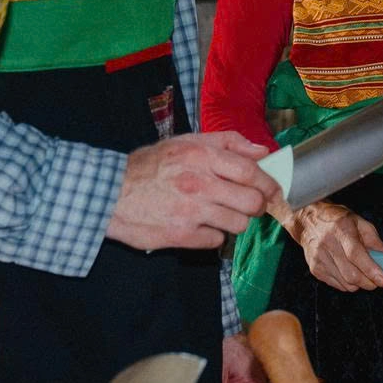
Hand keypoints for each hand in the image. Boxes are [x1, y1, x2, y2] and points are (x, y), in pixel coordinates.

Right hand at [108, 133, 277, 251]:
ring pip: (238, 224)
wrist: (110, 194)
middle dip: (257, 206)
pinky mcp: (182, 235)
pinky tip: (200, 225)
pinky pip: (216, 240)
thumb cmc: (150, 166)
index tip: (272, 189)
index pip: (251, 173)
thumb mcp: (186, 142)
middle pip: (252, 202)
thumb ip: (228, 143)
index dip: (268, 184)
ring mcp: (191, 212)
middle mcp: (199, 184)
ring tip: (220, 213)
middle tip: (251, 205)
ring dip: (234, 220)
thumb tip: (263, 151)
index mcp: (202, 157)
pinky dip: (212, 235)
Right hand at [293, 202, 382, 291]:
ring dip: (360, 284)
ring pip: (345, 283)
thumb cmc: (337, 220)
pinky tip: (350, 273)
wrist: (309, 222)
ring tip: (363, 275)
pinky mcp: (315, 269)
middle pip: (351, 274)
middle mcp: (328, 244)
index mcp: (341, 230)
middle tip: (377, 280)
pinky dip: (348, 284)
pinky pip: (337, 285)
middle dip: (369, 282)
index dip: (371, 270)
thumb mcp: (360, 222)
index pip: (356, 255)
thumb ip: (375, 241)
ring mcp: (319, 259)